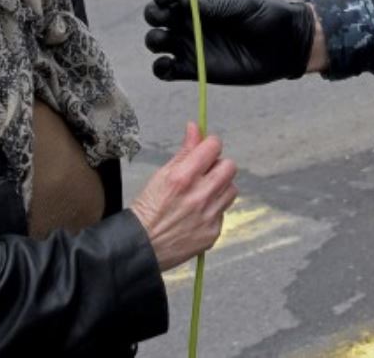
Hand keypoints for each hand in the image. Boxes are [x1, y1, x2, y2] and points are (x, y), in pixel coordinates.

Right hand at [130, 123, 238, 271]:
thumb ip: (184, 151)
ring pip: (231, 189)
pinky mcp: (213, 232)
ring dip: (220, 188)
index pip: (213, 147)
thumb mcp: (161, 175)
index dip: (210, 145)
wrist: (141, 247)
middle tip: (206, 173)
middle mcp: (199, 196)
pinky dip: (214, 210)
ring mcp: (208, 216)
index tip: (206, 150)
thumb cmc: (148, 209)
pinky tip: (198, 214)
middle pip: (229, 166)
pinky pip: (224, 212)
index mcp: (183, 177)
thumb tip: (195, 127)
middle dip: (218, 165)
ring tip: (202, 194)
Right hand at [143, 0, 316, 84]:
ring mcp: (191, 43)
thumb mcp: (242, 4)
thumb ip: (215, 6)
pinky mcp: (195, 69)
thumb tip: (183, 1)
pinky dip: (160, 69)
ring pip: (157, 41)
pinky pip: (166, 70)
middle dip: (154, 14)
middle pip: (158, 14)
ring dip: (154, 40)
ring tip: (166, 40)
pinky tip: (168, 65)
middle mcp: (191, 19)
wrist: (285, 45)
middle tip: (165, 18)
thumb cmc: (266, 15)